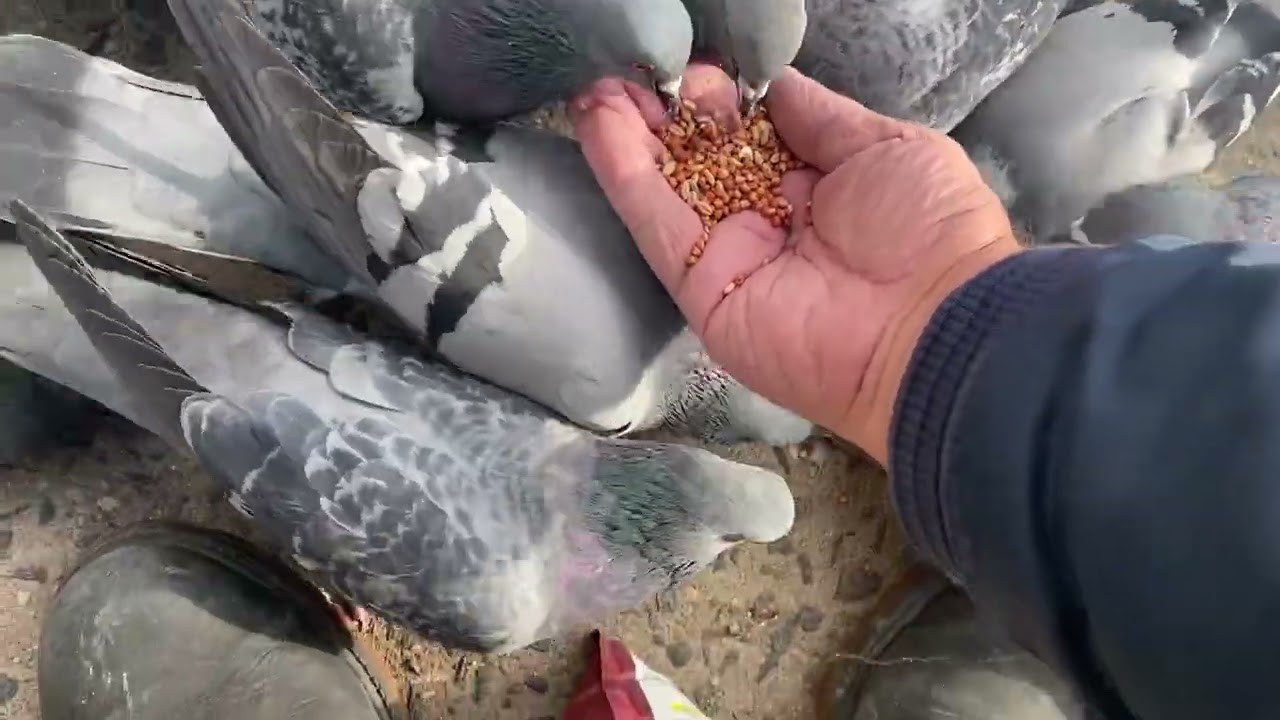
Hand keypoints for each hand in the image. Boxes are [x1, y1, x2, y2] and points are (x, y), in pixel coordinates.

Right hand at [570, 65, 1020, 463]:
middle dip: (664, 116)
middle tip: (631, 72)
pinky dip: (624, 176)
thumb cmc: (929, 230)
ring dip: (628, 138)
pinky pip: (656, 227)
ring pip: (666, 189)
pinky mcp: (701, 290)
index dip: (718, 102)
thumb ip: (819, 117)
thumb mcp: (885, 146)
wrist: (934, 325)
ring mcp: (731, 257)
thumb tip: (771, 86)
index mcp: (817, 186)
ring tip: (595, 90)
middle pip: (699, 161)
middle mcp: (768, 220)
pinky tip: (598, 126)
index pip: (748, 136)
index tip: (695, 68)